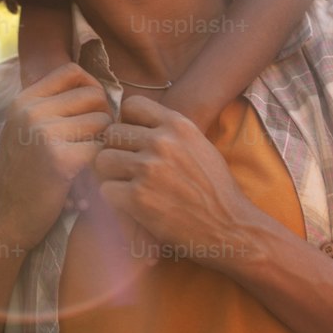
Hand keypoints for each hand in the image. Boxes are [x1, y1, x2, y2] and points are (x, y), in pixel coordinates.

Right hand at [0, 63, 111, 254]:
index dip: (91, 85)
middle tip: (93, 142)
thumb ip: (52, 107)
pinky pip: (101, 149)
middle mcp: (32, 111)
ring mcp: (44, 133)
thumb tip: (97, 89)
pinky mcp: (60, 159)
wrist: (2, 220)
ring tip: (86, 162)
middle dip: (103, 117)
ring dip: (102, 142)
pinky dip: (99, 164)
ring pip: (102, 122)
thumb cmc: (22, 176)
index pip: (72, 71)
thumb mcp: (25, 130)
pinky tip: (85, 179)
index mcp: (24, 100)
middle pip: (94, 95)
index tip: (92, 109)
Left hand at [93, 96, 257, 267]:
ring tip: (127, 188)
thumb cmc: (216, 190)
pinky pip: (105, 189)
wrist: (230, 227)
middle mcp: (162, 141)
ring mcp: (148, 168)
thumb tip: (137, 125)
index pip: (132, 105)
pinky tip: (130, 206)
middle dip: (116, 151)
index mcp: (178, 125)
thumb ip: (171, 133)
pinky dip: (114, 200)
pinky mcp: (138, 197)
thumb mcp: (200, 146)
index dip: (127, 123)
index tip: (133, 140)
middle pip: (112, 133)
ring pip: (103, 160)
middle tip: (127, 170)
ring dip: (111, 176)